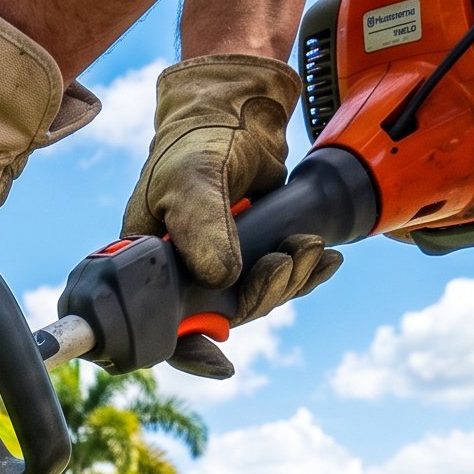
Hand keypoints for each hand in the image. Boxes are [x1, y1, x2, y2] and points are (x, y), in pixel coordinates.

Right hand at [120, 54, 339, 323]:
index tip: (221, 362)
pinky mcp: (253, 251)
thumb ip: (201, 228)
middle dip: (260, 297)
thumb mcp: (190, 181)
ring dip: (289, 281)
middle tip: (283, 263)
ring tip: (308, 247)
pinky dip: (305, 274)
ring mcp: (218, 262)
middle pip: (219, 316)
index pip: (159, 325)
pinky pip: (279, 280)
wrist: (237, 111)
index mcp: (148, 262)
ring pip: (254, 299)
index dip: (187, 350)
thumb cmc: (196, 142)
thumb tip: (221, 278)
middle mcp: (182, 270)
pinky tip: (325, 260)